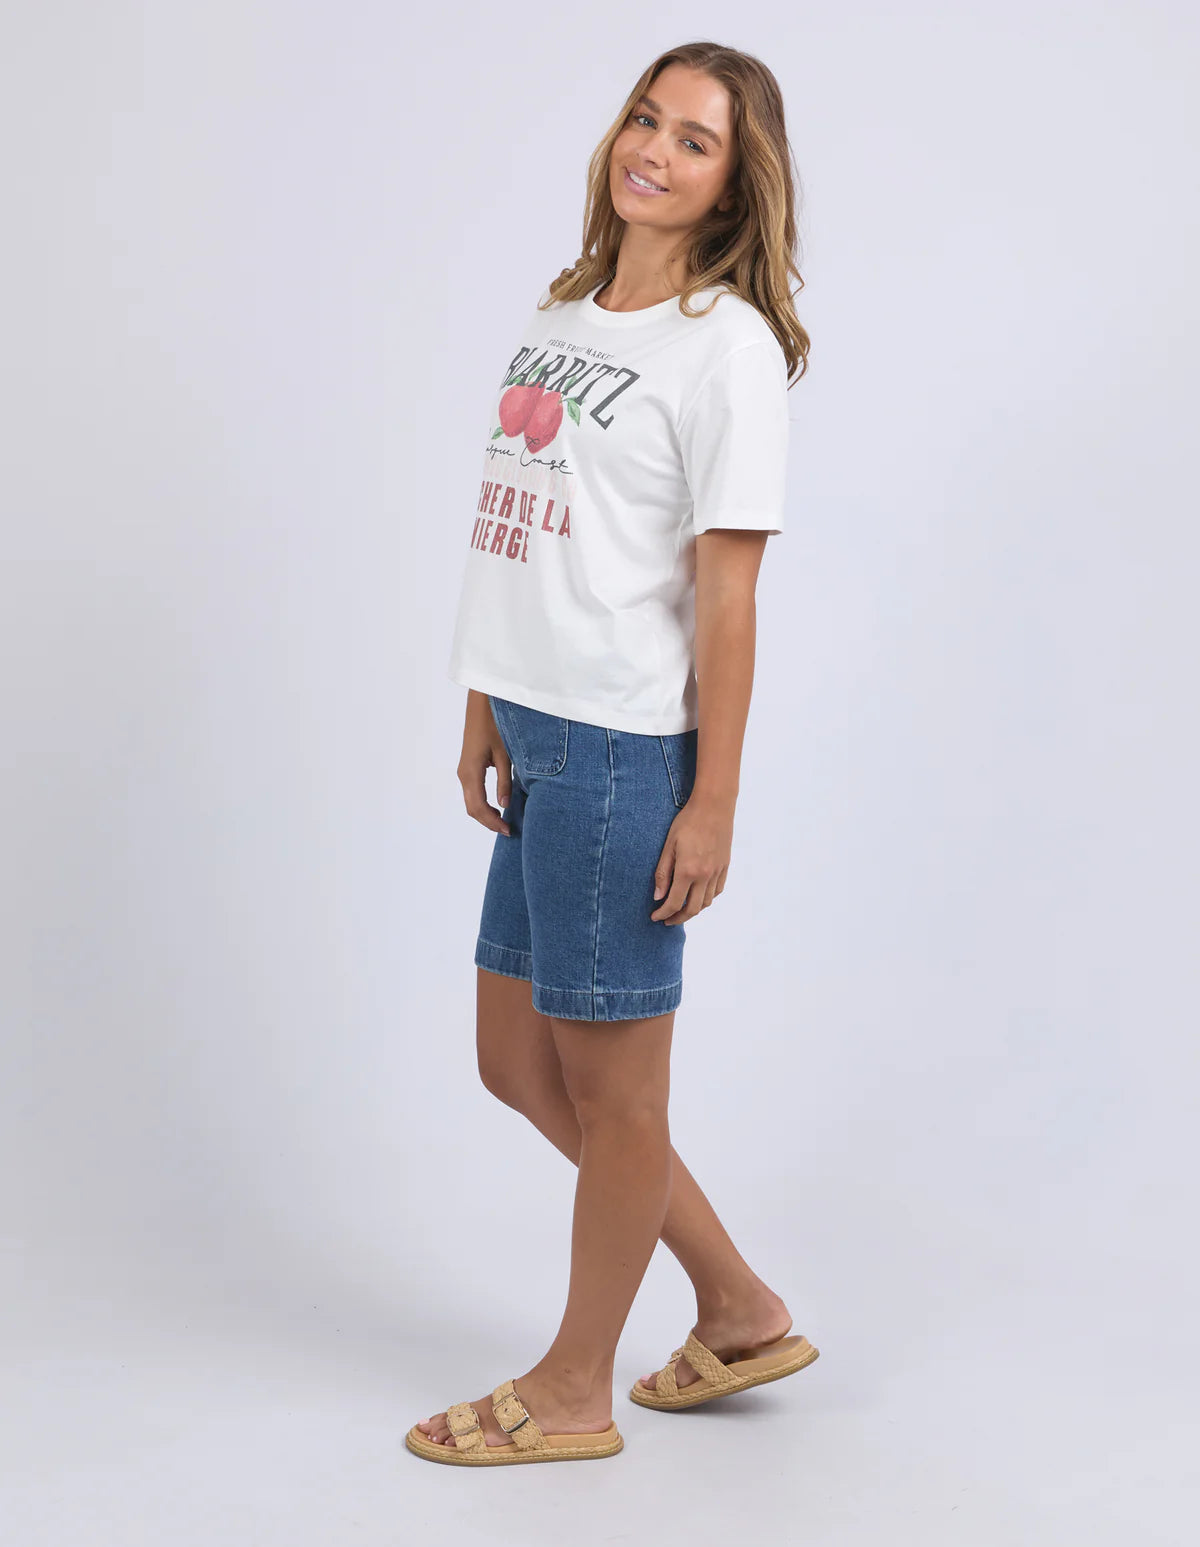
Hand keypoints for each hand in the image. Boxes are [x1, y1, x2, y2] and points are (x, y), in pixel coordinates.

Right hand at [457, 691, 511, 834]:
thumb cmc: (495, 724)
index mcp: (471, 772)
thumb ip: (505, 781)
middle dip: (488, 822)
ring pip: (471, 801)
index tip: (508, 830)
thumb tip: (505, 804)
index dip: (492, 822)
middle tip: (508, 830)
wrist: (483, 703)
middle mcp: (464, 774)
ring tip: (505, 820)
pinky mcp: (468, 765)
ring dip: (485, 813)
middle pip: (472, 808)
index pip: (479, 807)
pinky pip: (473, 791)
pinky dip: (483, 803)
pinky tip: (499, 804)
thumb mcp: (505, 754)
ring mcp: (464, 770)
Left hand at [650, 794, 732, 923]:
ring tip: (681, 908)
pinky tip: (698, 896)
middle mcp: (704, 876)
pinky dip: (707, 898)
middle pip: (692, 909)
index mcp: (688, 871)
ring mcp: (717, 872)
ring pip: (706, 902)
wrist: (714, 806)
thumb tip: (658, 897)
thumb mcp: (669, 845)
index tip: (655, 917)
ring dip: (693, 910)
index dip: (663, 914)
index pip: (674, 903)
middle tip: (667, 920)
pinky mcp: (725, 866)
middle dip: (678, 918)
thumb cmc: (687, 822)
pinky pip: (717, 891)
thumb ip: (663, 873)